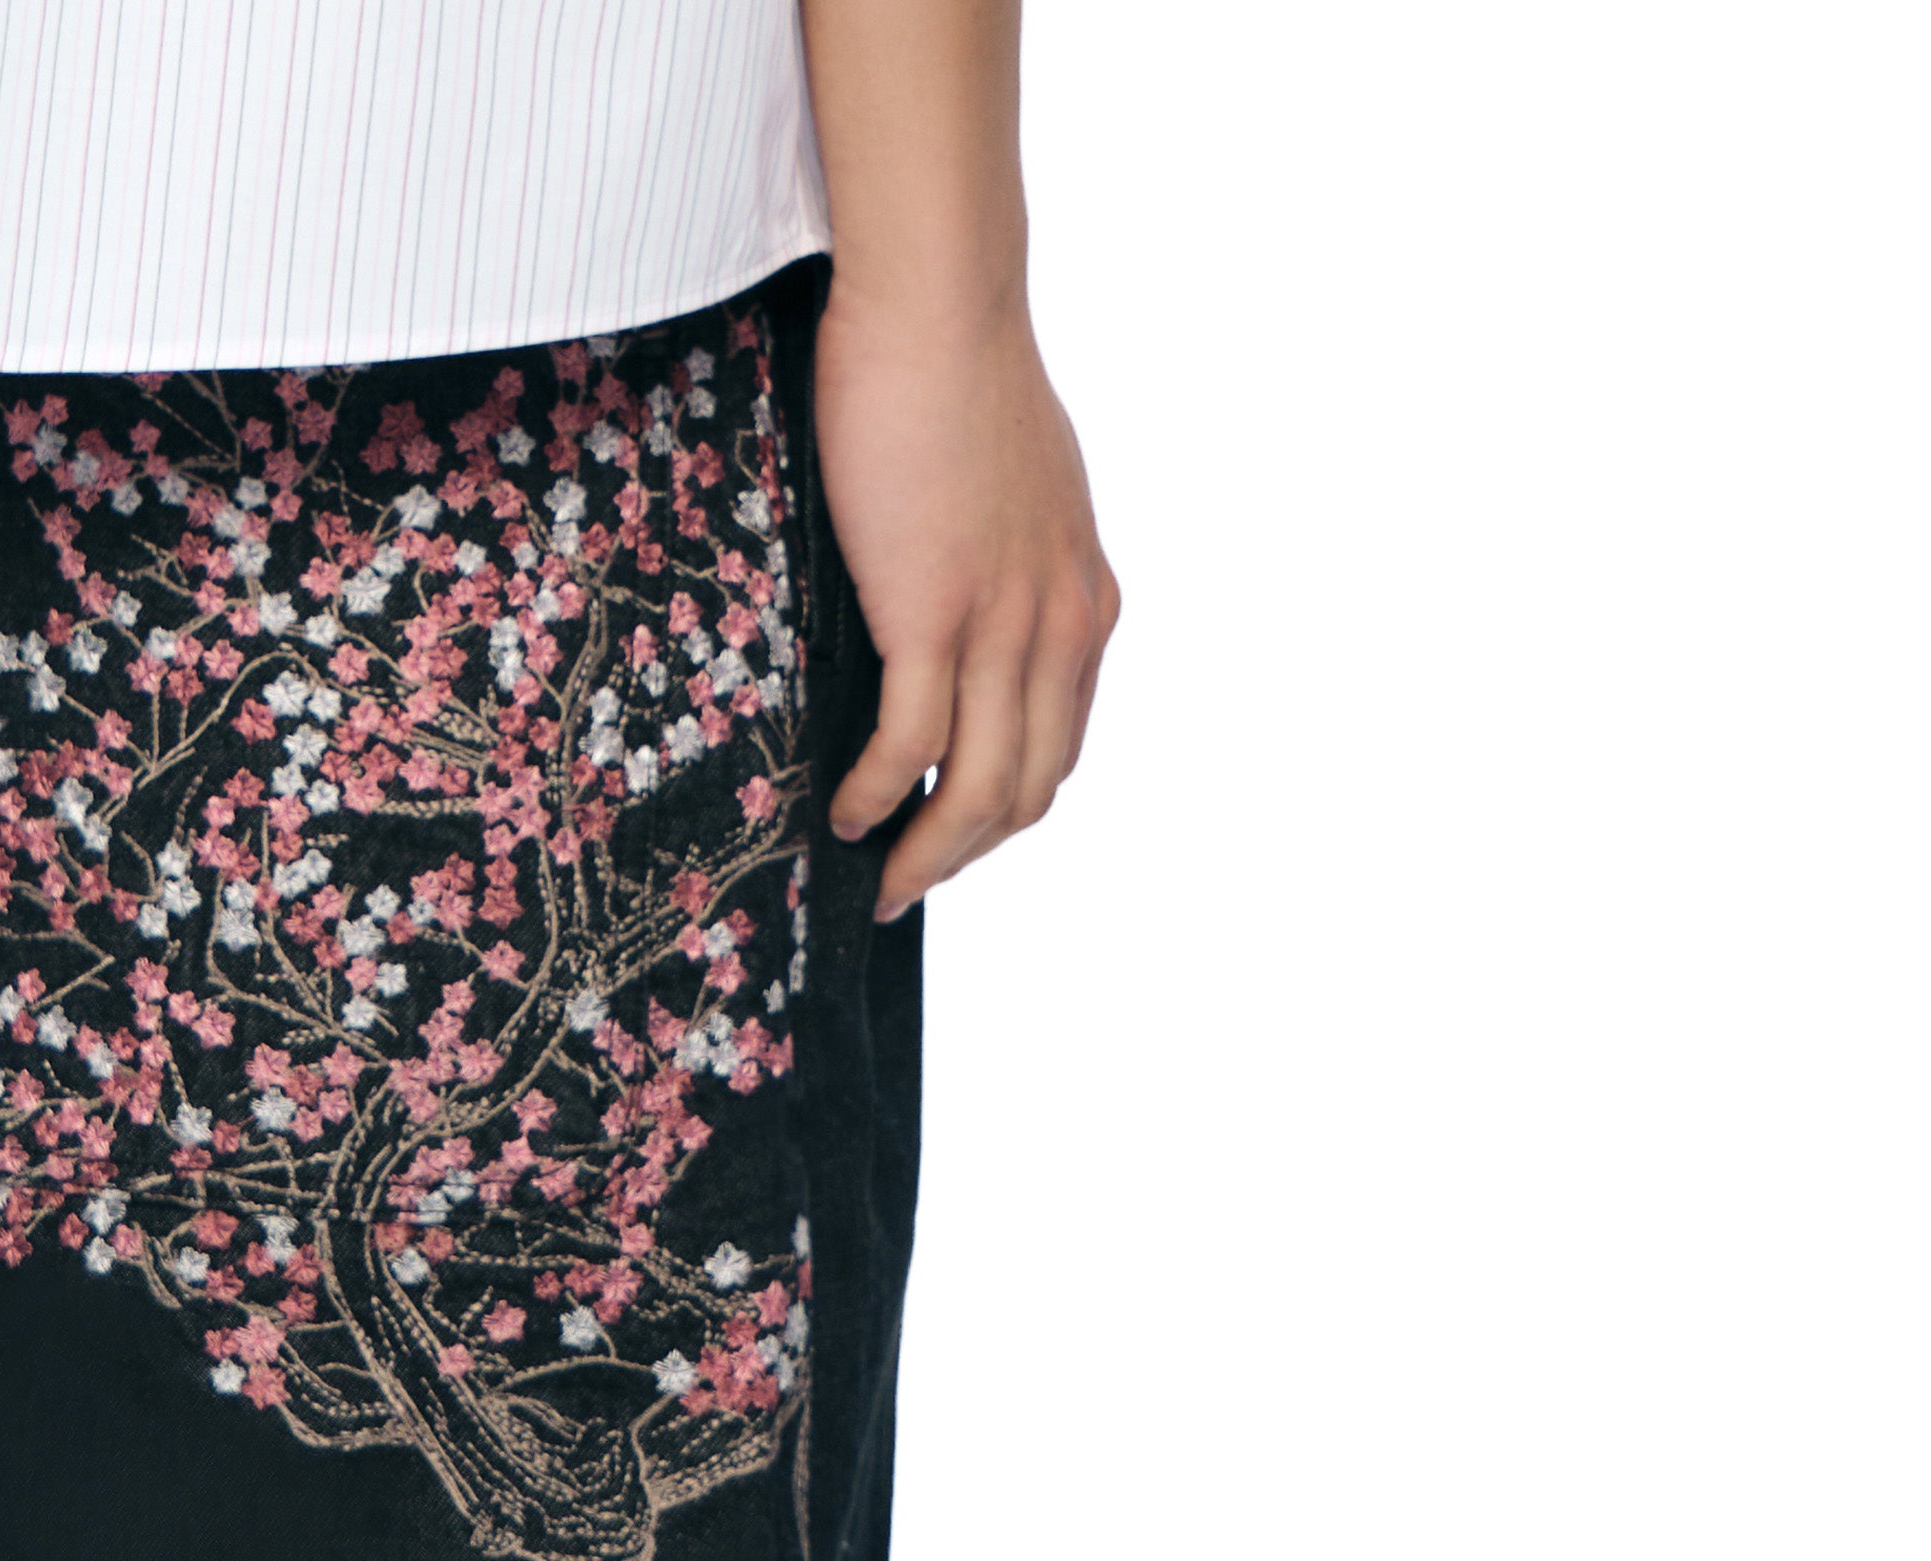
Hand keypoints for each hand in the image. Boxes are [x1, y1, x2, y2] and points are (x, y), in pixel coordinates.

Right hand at [813, 293, 1117, 921]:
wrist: (940, 304)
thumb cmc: (956, 377)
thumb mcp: (1013, 495)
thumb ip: (1003, 571)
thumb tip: (946, 619)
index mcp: (1085, 602)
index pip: (1058, 748)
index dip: (1002, 814)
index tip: (946, 840)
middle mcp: (1062, 625)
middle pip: (1029, 790)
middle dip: (966, 855)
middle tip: (902, 885)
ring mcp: (1006, 624)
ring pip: (980, 790)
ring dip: (927, 854)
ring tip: (874, 874)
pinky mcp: (939, 612)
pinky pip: (914, 746)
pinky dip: (880, 796)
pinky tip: (846, 812)